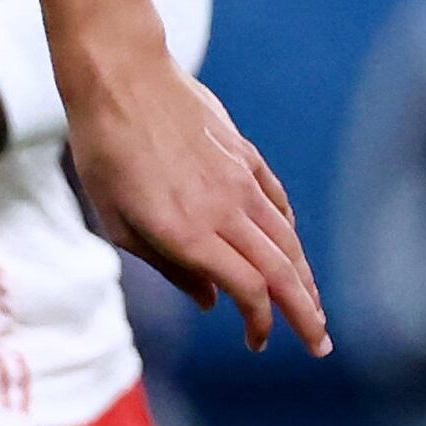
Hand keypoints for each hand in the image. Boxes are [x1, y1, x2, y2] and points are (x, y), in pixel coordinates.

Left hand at [58, 52, 327, 355]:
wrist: (122, 78)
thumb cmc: (105, 153)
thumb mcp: (118, 222)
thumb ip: (169, 266)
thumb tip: (209, 300)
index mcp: (189, 232)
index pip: (248, 289)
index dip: (260, 322)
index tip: (257, 343)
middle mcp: (224, 210)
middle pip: (281, 271)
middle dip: (306, 314)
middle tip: (320, 346)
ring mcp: (239, 180)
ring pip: (287, 239)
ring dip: (306, 278)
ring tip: (316, 307)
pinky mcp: (244, 156)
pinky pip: (277, 202)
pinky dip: (290, 231)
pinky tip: (292, 249)